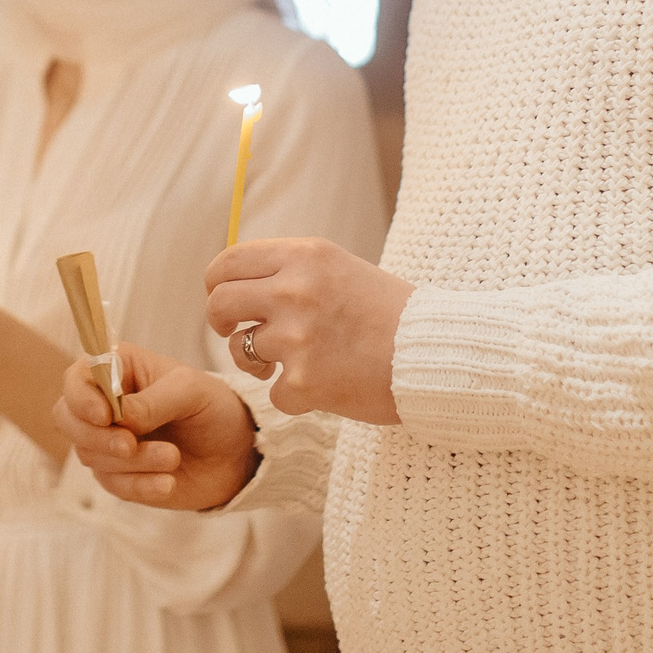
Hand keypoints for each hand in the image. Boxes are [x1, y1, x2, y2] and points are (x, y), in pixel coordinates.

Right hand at [52, 342, 258, 510]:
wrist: (237, 452)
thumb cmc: (213, 408)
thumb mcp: (191, 392)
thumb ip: (154, 401)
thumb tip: (118, 417)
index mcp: (118, 369)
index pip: (76, 378)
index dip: (81, 397)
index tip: (106, 415)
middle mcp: (105, 405)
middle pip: (67, 419)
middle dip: (97, 437)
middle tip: (131, 446)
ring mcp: (110, 442)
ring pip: (92, 456)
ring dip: (133, 462)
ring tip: (173, 458)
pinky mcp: (121, 476)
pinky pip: (114, 485)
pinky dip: (140, 485)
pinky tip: (168, 483)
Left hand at [207, 238, 413, 423]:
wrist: (435, 353)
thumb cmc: (388, 313)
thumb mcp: (338, 269)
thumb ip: (289, 271)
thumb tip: (232, 281)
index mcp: (304, 257)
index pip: (228, 263)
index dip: (217, 283)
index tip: (224, 299)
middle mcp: (295, 290)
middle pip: (219, 304)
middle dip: (220, 323)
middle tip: (235, 333)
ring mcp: (297, 337)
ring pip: (239, 351)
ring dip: (256, 362)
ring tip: (291, 362)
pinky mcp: (305, 382)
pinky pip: (271, 393)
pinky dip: (292, 396)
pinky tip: (323, 386)